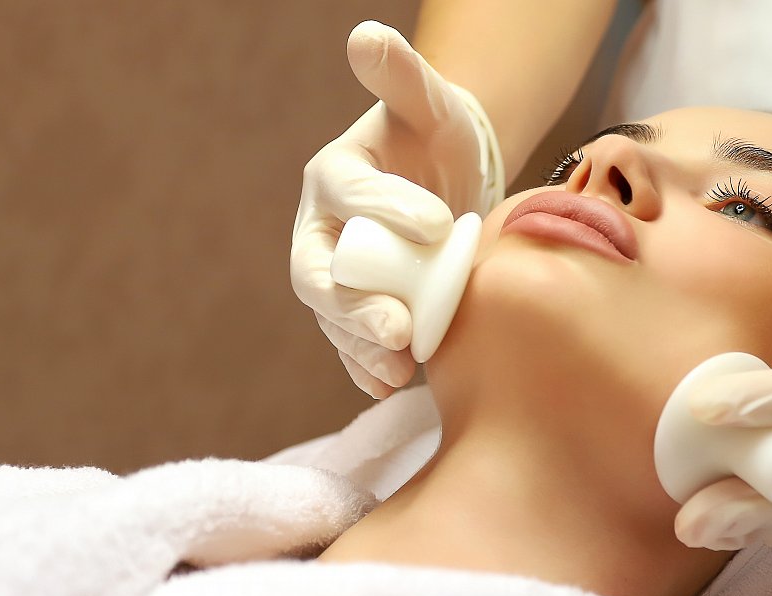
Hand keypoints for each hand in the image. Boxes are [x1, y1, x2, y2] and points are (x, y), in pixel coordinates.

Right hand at [291, 21, 500, 397]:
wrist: (449, 184)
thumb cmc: (435, 137)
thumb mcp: (428, 101)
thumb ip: (401, 74)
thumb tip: (367, 34)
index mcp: (332, 179)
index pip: (349, 197)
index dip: (386, 210)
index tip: (435, 223)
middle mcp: (322, 233)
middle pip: (322, 275)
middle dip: (355, 307)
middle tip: (398, 330)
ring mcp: (338, 279)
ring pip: (335, 320)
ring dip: (362, 349)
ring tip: (400, 368)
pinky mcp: (359, 314)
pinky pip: (353, 348)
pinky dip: (370, 369)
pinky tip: (395, 385)